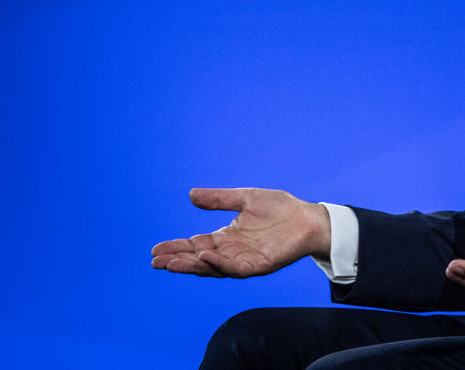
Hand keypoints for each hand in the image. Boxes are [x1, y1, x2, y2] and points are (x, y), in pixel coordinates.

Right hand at [150, 187, 330, 277]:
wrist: (308, 217)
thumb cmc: (281, 208)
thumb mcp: (245, 198)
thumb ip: (220, 199)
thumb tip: (191, 195)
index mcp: (227, 237)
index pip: (195, 245)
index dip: (176, 248)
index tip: (155, 250)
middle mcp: (232, 252)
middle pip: (198, 259)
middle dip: (177, 260)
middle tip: (156, 262)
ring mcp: (244, 260)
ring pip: (213, 267)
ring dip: (192, 266)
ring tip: (172, 263)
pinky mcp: (258, 265)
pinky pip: (235, 268)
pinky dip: (219, 264)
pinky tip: (204, 257)